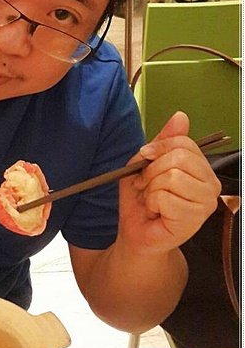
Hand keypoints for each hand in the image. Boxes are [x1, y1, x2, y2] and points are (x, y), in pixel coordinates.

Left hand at [117, 111, 220, 254]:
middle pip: (179, 158)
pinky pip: (166, 198)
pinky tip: (156, 212)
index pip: (184, 142)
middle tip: (146, 186)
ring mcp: (206, 202)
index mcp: (201, 168)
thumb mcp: (146, 163)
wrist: (136, 231)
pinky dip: (152, 203)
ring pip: (172, 177)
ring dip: (151, 188)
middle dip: (152, 171)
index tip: (146, 158)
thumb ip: (163, 141)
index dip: (158, 147)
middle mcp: (211, 184)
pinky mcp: (195, 219)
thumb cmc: (142, 198)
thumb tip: (181, 116)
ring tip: (151, 199)